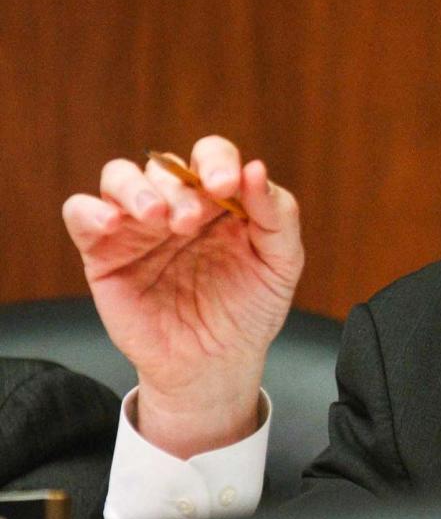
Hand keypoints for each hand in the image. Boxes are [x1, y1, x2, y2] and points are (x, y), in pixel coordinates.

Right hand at [62, 136, 304, 457]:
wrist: (215, 363)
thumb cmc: (250, 308)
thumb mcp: (281, 262)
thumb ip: (277, 214)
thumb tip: (257, 168)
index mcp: (220, 198)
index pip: (212, 155)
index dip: (217, 160)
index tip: (226, 185)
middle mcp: (177, 203)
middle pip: (165, 164)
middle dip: (179, 187)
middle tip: (191, 221)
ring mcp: (138, 225)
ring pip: (119, 176)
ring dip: (135, 188)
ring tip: (155, 216)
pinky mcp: (104, 252)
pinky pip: (80, 212)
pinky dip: (90, 209)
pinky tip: (112, 224)